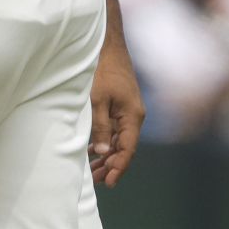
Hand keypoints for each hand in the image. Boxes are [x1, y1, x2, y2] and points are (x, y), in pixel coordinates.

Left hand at [89, 0, 143, 186]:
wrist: (106, 46)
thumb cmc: (101, 70)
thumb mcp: (97, 100)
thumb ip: (101, 126)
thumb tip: (104, 152)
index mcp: (132, 116)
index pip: (128, 149)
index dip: (119, 166)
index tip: (109, 182)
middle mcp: (134, 116)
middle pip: (125, 147)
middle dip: (112, 165)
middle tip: (97, 181)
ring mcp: (128, 110)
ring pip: (120, 139)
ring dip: (108, 154)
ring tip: (94, 170)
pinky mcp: (120, 104)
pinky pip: (116, 129)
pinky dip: (107, 141)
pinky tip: (95, 150)